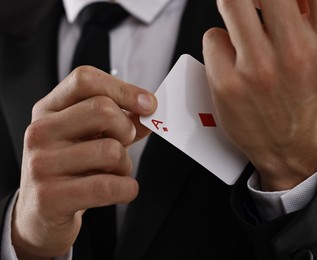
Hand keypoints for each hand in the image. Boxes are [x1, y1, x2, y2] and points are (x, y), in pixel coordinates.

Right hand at [12, 66, 156, 258]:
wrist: (41, 213)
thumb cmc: (72, 168)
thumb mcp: (90, 137)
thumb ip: (120, 120)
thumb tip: (149, 110)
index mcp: (49, 109)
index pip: (86, 80)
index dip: (124, 89)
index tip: (148, 104)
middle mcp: (40, 131)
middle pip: (103, 110)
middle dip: (126, 130)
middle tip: (123, 145)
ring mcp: (41, 164)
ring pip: (111, 150)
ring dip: (125, 165)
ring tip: (114, 173)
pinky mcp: (50, 197)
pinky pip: (109, 186)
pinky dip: (127, 189)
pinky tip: (119, 190)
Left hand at [203, 0, 316, 189]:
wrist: (291, 148)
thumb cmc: (307, 95)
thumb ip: (313, 14)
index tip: (276, 0)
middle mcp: (297, 53)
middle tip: (255, 5)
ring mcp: (259, 70)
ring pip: (231, 1)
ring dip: (234, 6)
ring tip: (241, 21)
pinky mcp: (227, 84)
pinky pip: (213, 37)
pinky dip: (220, 42)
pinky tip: (232, 59)